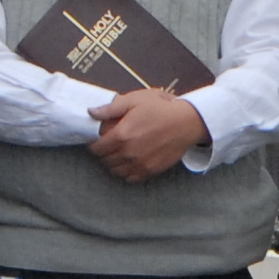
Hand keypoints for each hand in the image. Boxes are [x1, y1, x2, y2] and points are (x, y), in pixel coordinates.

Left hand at [89, 87, 209, 180]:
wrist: (187, 122)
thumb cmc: (161, 108)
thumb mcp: (134, 100)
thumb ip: (110, 108)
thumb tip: (91, 113)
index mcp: (121, 135)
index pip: (97, 148)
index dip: (94, 144)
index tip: (97, 140)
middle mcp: (128, 152)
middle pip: (105, 161)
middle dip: (103, 154)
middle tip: (108, 146)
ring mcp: (140, 164)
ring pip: (116, 171)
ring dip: (113, 163)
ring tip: (118, 154)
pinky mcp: (151, 170)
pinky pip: (130, 177)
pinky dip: (126, 172)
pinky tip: (130, 162)